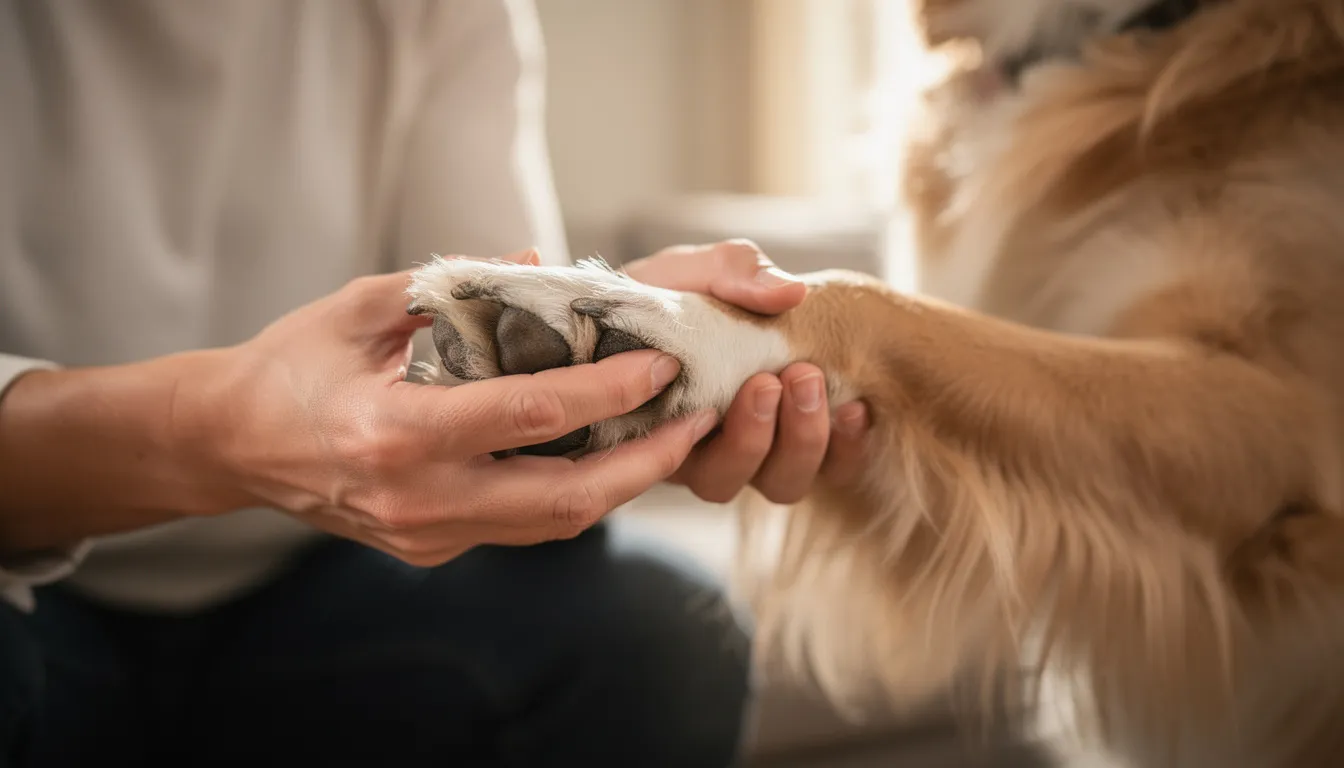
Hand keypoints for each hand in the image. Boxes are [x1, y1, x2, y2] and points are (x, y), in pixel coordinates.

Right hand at [198, 252, 716, 565]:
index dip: (609, 389)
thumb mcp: (361, 308)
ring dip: (621, 484)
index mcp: (399, 434)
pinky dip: (573, 491)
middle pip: (567, 500)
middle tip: (698, 420)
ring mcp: (428, 534)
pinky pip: (523, 525)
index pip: (533, 417)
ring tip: (670, 437)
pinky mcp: (432, 548)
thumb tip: (538, 263)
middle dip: (646, 462)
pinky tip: (606, 454)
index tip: (663, 363)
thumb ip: (453, 288)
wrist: (228, 445)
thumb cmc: (289, 366)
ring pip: (554, 525)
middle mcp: (421, 499)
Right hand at [621, 240, 870, 503]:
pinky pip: (832, 473)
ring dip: (800, 441)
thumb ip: (729, 277)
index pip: (673, 456)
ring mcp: (759, 457)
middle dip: (752, 438)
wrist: (721, 298)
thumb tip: (790, 293)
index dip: (693, 436)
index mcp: (660, 420)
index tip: (727, 388)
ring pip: (779, 484)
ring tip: (810, 380)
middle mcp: (702, 453)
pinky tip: (858, 408)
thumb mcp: (693, 270)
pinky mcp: (809, 452)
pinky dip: (847, 447)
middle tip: (774, 381)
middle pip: (722, 480)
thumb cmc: (686, 289)